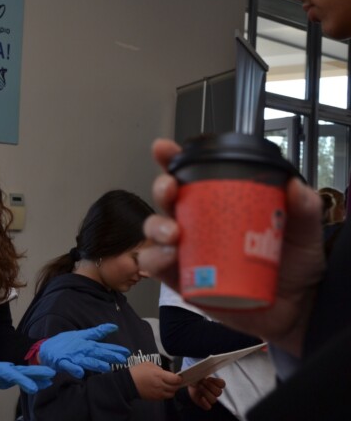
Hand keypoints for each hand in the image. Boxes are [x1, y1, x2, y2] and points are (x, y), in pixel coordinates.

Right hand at [38, 323, 129, 377]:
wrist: (46, 349)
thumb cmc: (65, 342)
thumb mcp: (82, 335)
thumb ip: (98, 332)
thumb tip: (114, 326)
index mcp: (87, 344)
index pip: (104, 347)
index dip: (115, 349)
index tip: (127, 352)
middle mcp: (82, 350)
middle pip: (97, 353)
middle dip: (109, 356)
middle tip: (121, 360)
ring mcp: (73, 357)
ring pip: (86, 361)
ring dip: (95, 364)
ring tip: (105, 368)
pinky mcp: (63, 362)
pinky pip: (69, 367)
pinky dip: (74, 369)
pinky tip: (80, 373)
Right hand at [128, 361, 181, 399]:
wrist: (129, 382)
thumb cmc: (138, 371)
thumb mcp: (149, 364)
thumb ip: (159, 369)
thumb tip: (165, 373)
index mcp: (159, 375)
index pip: (176, 379)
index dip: (179, 378)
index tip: (178, 376)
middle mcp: (161, 385)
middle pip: (175, 387)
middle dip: (176, 384)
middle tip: (174, 381)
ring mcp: (158, 393)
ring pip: (171, 394)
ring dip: (171, 390)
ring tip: (168, 386)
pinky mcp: (155, 398)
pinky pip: (164, 397)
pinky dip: (165, 394)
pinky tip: (161, 389)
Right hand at [139, 138, 325, 356]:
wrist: (298, 308)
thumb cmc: (295, 265)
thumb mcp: (303, 230)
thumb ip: (303, 207)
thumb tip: (294, 186)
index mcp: (219, 205)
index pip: (191, 176)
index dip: (172, 160)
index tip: (163, 149)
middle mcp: (197, 225)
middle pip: (167, 201)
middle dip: (161, 189)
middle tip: (171, 190)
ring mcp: (188, 253)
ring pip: (156, 233)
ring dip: (156, 227)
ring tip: (173, 233)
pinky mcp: (184, 282)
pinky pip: (159, 269)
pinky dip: (156, 260)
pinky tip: (169, 257)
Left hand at [188, 376, 224, 409]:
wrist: (190, 385)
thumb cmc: (196, 379)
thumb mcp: (199, 374)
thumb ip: (203, 373)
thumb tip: (203, 375)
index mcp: (216, 384)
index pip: (222, 384)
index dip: (216, 382)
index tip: (209, 378)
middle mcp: (214, 392)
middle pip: (219, 392)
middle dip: (210, 386)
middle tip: (202, 382)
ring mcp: (210, 398)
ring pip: (214, 400)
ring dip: (206, 392)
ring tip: (199, 387)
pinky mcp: (204, 404)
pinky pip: (208, 407)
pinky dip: (205, 403)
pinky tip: (201, 398)